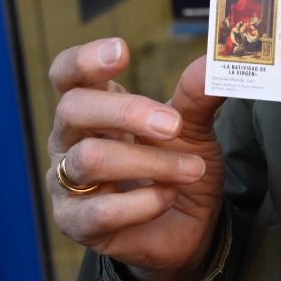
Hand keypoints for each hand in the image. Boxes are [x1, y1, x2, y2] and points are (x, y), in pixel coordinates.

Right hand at [47, 39, 224, 280]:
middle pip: (73, 109)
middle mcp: (70, 140)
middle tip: (173, 125)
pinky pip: (99, 211)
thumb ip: (198, 96)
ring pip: (90, 159)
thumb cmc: (178, 168)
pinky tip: (167, 198)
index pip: (68, 74)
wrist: (188, 228)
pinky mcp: (78, 223)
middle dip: (126, 112)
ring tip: (192, 170)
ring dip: (151, 163)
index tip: (121, 51)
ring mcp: (67, 182)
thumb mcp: (193, 129)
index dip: (85, 60)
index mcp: (94, 108)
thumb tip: (213, 63)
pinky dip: (143, 203)